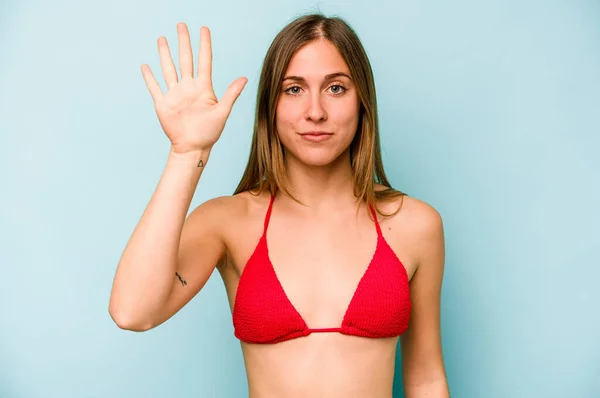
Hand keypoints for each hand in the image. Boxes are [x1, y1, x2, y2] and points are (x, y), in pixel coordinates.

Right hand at [141, 23, 247, 153]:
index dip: (204, 45)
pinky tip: (146, 66)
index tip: (203, 29)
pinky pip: (155, 87)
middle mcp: (189, 87)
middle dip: (183, 42)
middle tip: (181, 25)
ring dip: (165, 54)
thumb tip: (244, 78)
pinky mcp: (163, 103)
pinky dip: (149, 77)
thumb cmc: (209, 133)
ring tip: (162, 39)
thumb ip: (231, 94)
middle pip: (185, 59)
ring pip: (169, 69)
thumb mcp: (222, 112)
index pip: (204, 61)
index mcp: (203, 88)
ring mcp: (175, 94)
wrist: (193, 148)